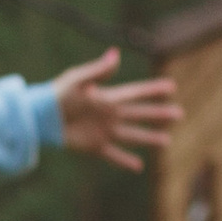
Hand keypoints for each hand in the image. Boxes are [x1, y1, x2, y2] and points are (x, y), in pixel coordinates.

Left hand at [50, 48, 180, 172]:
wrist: (42, 116)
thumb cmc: (58, 94)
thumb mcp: (78, 79)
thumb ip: (98, 71)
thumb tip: (115, 54)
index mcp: (108, 97)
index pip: (136, 93)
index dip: (153, 90)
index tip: (171, 87)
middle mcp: (110, 115)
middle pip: (140, 115)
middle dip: (159, 115)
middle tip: (179, 114)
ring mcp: (104, 132)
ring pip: (132, 136)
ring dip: (149, 138)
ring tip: (167, 141)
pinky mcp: (95, 147)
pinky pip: (113, 155)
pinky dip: (125, 161)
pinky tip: (139, 166)